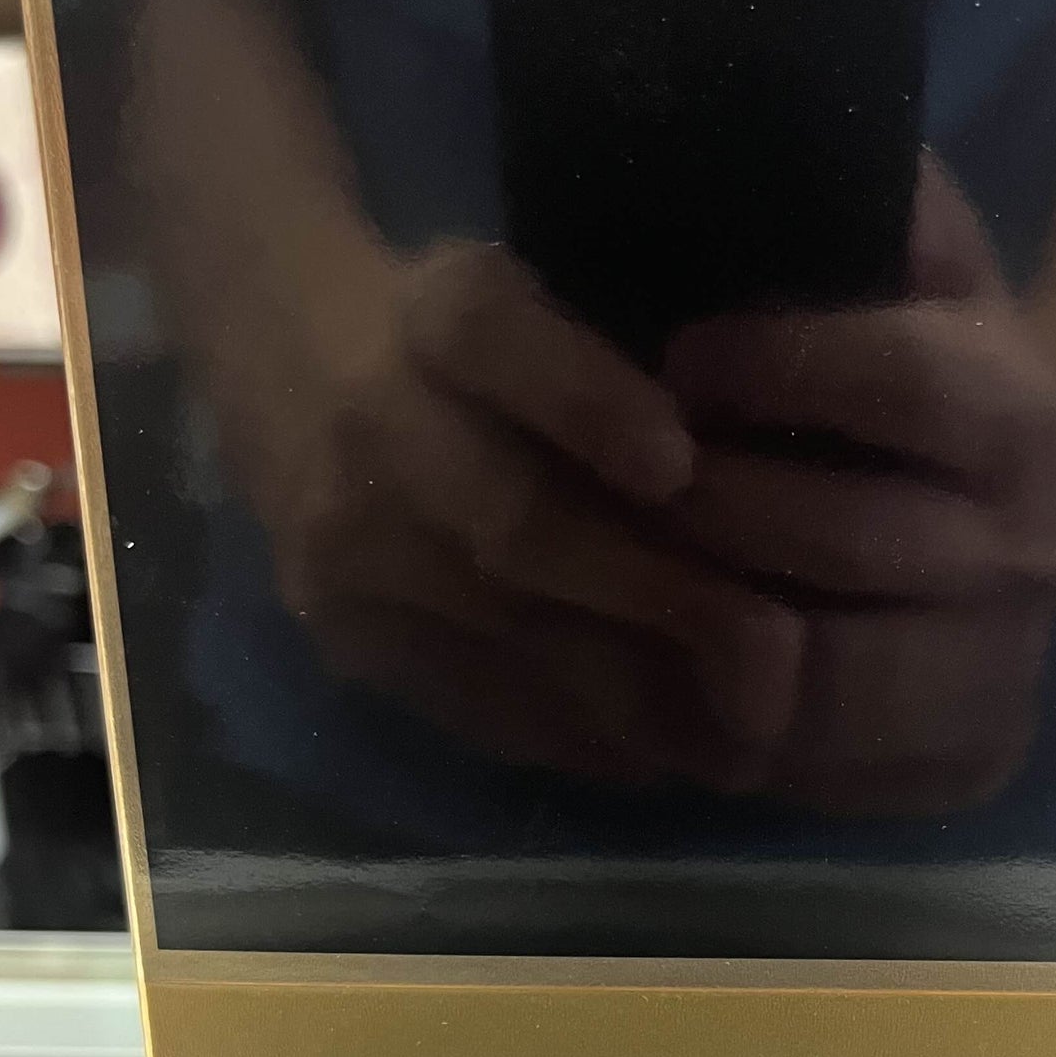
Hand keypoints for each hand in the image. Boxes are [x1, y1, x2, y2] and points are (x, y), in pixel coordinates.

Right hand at [209, 232, 805, 792]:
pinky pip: (468, 699)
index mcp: (431, 309)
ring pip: (504, 629)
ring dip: (637, 697)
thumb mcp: (532, 298)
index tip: (678, 466)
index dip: (584, 401)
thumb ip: (615, 371)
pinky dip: (572, 734)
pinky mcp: (343, 631)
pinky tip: (655, 758)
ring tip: (739, 746)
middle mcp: (371, 424)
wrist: (281, 363)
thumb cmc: (461, 335)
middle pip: (516, 522)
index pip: (491, 335)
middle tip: (774, 666)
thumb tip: (755, 493)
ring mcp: (344, 543)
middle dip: (658, 599)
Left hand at [661, 162, 1055, 815]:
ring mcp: (1001, 663)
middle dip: (708, 513)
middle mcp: (1033, 546)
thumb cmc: (910, 358)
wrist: (1011, 498)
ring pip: (828, 677)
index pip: (904, 383)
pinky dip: (729, 736)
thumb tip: (760, 118)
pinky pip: (832, 771)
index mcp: (1022, 408)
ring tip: (614, 586)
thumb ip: (859, 199)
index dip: (781, 369)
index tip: (679, 358)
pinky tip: (652, 678)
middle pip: (849, 540)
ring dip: (703, 635)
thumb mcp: (906, 256)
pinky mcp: (962, 752)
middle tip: (615, 485)